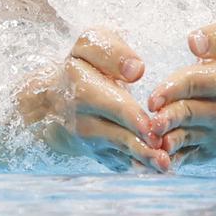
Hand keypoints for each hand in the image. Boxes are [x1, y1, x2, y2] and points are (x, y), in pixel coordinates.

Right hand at [17, 27, 169, 171]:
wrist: (51, 100)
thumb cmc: (80, 66)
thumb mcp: (90, 45)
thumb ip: (113, 52)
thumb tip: (136, 70)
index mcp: (83, 88)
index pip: (112, 104)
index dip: (132, 116)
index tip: (151, 126)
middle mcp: (83, 120)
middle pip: (116, 135)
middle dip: (140, 145)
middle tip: (163, 154)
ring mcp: (89, 141)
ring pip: (118, 153)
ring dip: (141, 161)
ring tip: (164, 166)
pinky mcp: (97, 154)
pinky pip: (117, 163)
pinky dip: (136, 167)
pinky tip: (155, 170)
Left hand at [148, 20, 215, 165]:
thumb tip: (193, 42)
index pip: (198, 83)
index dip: (173, 90)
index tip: (153, 97)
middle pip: (189, 114)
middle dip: (166, 119)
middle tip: (147, 122)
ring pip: (186, 140)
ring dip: (163, 142)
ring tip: (144, 141)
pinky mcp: (213, 150)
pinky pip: (187, 157)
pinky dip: (166, 160)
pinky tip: (146, 157)